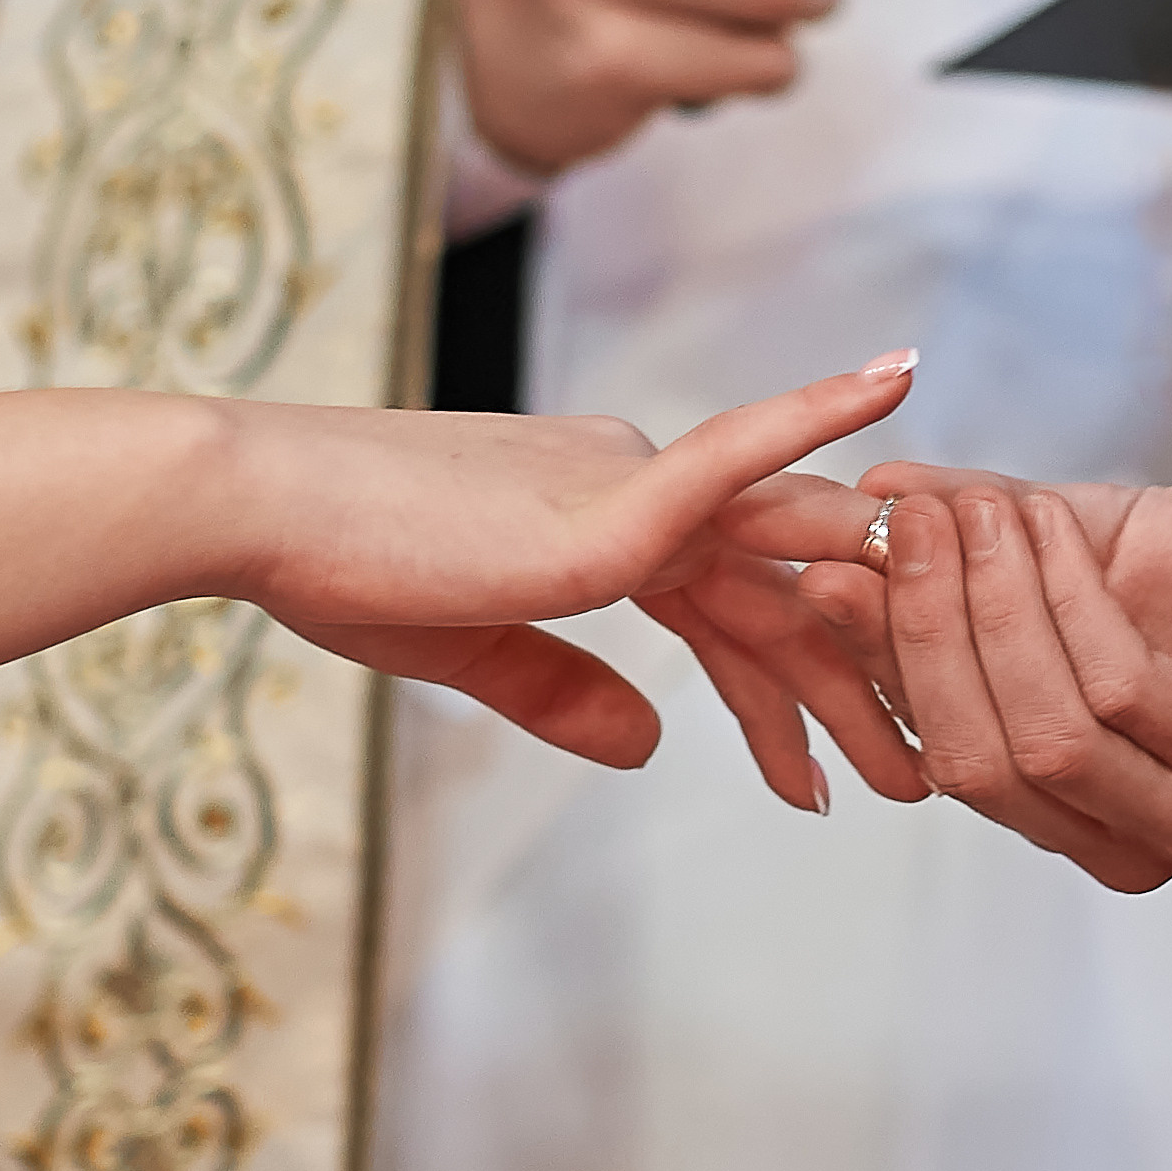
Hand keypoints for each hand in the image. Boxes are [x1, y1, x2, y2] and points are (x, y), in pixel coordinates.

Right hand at [223, 353, 921, 777]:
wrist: (256, 508)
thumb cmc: (339, 564)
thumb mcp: (468, 646)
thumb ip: (560, 688)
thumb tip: (649, 748)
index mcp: (608, 516)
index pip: (729, 615)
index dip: (779, 702)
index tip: (819, 781)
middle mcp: (638, 488)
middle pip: (776, 599)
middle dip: (848, 698)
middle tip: (915, 786)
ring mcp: (628, 488)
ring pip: (775, 577)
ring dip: (851, 674)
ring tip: (914, 771)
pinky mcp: (605, 505)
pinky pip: (732, 461)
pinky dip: (815, 421)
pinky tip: (895, 384)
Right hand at [783, 466, 1171, 891]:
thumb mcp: (1087, 545)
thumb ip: (982, 541)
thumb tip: (865, 502)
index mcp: (1072, 803)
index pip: (938, 748)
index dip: (878, 655)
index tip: (835, 552)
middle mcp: (1123, 834)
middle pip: (972, 760)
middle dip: (926, 630)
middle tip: (907, 522)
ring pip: (1038, 736)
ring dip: (992, 607)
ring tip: (981, 509)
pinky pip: (1119, 694)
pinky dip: (1068, 599)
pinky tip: (1053, 527)